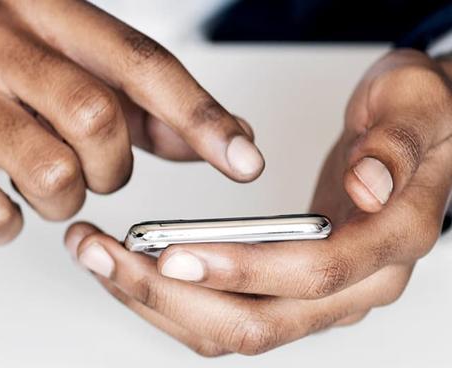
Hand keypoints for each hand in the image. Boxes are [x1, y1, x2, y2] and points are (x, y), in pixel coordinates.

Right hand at [0, 0, 263, 244]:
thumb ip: (151, 112)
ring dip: (65, 198)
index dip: (200, 116)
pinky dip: (12, 224)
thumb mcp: (76, 82)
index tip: (244, 159)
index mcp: (43, 10)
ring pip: (53, 174)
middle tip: (94, 168)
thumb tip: (230, 138)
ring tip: (44, 181)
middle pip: (99, 119)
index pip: (142, 63)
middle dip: (112, 167)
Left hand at [64, 49, 451, 355]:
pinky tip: (136, 268)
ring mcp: (322, 294)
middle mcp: (356, 284)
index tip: (173, 253)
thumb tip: (368, 186)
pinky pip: (228, 313)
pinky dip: (176, 299)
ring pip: (233, 329)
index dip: (242, 270)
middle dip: (172, 295)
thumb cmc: (420, 120)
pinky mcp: (292, 286)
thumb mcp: (418, 104)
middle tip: (105, 254)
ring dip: (160, 302)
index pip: (311, 275)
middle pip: (257, 322)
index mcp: (389, 242)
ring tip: (101, 259)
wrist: (423, 136)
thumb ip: (396, 144)